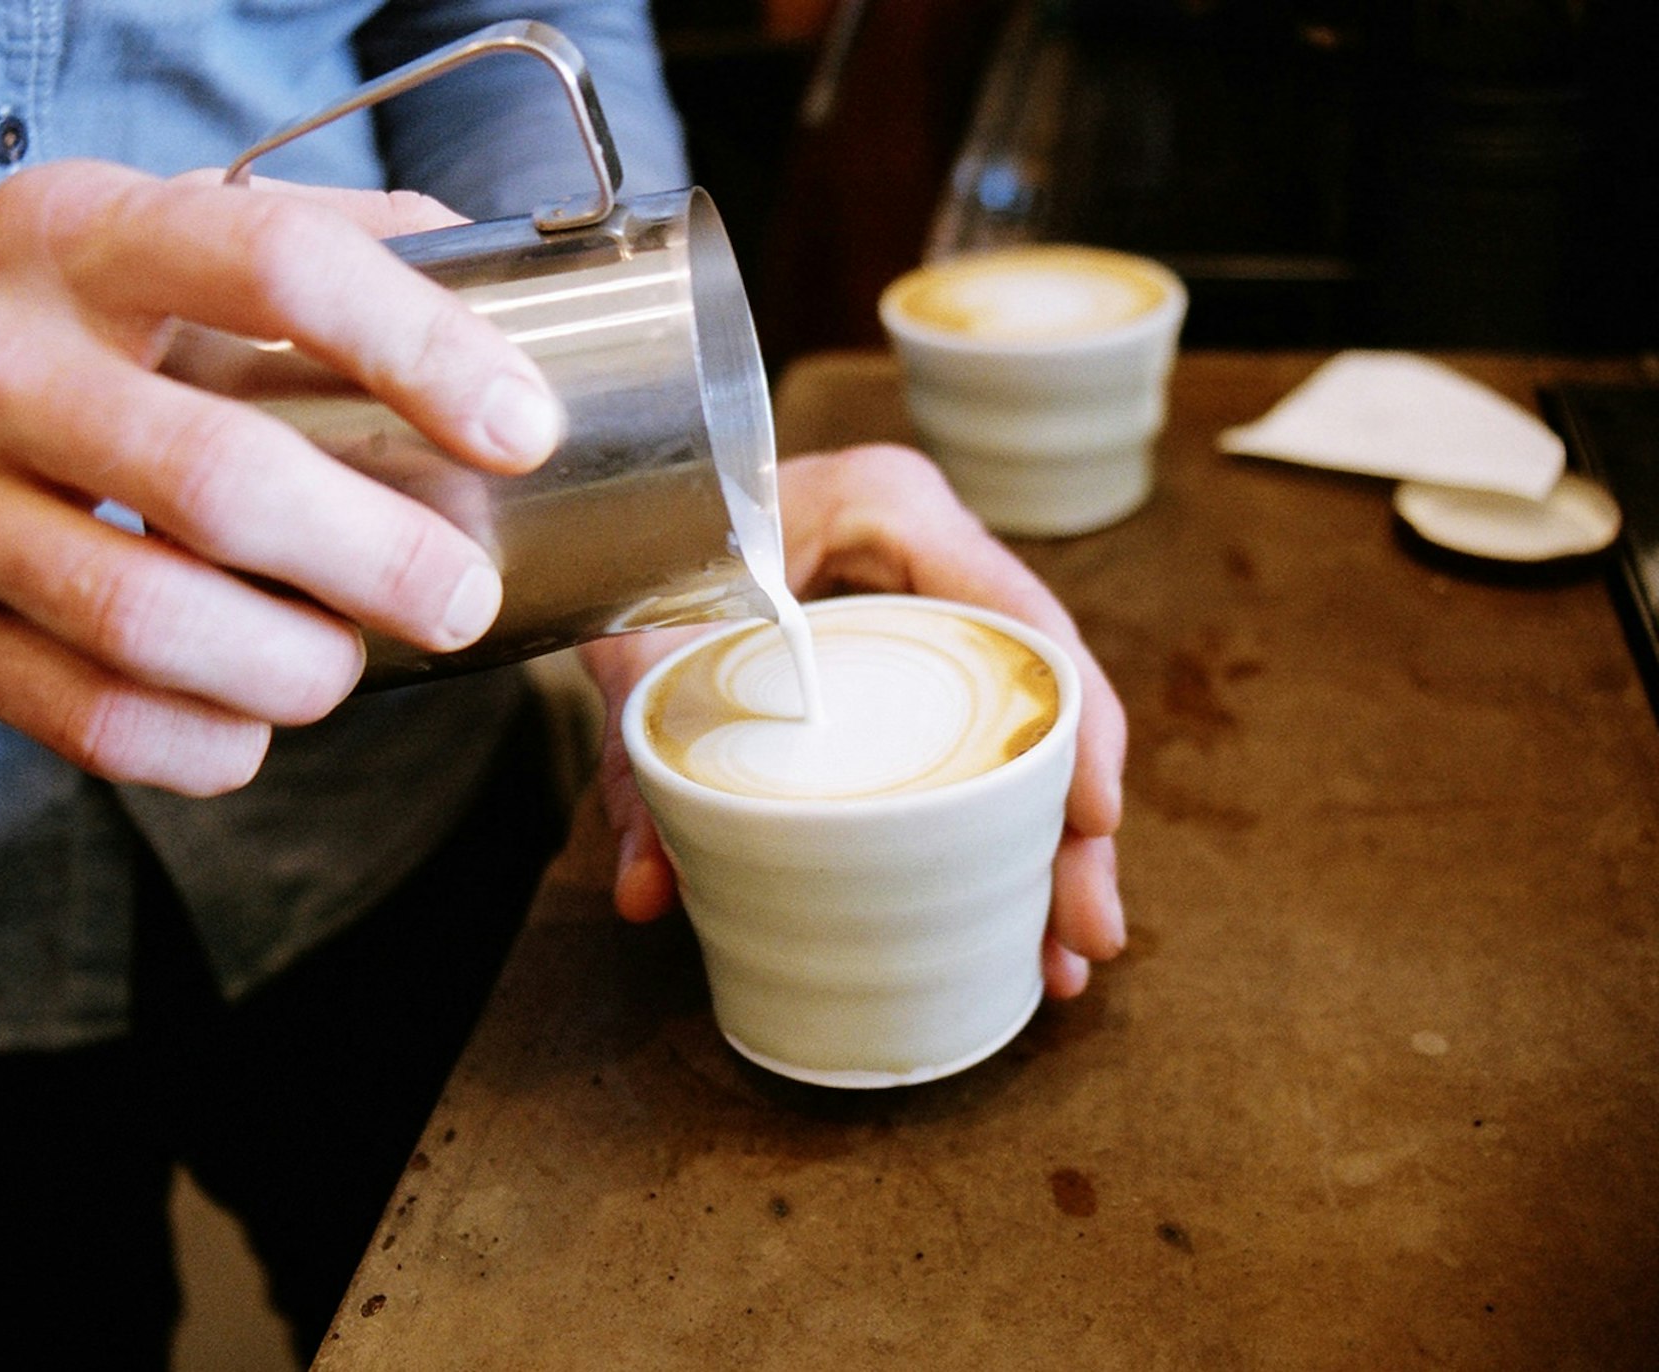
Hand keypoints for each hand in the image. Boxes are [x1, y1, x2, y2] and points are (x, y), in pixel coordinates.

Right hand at [0, 160, 560, 794]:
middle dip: (380, 557)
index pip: (274, 266)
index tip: (520, 428)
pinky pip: (96, 721)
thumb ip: (306, 241)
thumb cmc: (25, 320)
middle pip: (218, 480)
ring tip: (351, 659)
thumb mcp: (134, 229)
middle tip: (460, 594)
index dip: (422, 351)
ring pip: (153, 623)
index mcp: (76, 238)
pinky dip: (210, 742)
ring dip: (298, 667)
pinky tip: (254, 719)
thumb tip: (487, 286)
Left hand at [581, 444, 1128, 999]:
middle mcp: (930, 553)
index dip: (1077, 726)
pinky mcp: (911, 655)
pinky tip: (1012, 913)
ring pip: (1022, 727)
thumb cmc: (635, 553)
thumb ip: (640, 771)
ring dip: (1049, 840)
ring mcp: (929, 605)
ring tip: (1058, 957)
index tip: (1093, 825)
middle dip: (1074, 824)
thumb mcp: (640, 658)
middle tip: (1085, 938)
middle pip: (1041, 693)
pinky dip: (997, 820)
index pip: (1021, 619)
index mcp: (885, 509)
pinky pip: (978, 731)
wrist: (607, 523)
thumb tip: (646, 897)